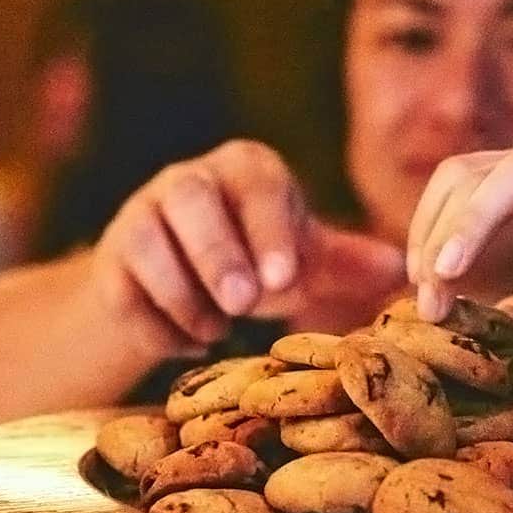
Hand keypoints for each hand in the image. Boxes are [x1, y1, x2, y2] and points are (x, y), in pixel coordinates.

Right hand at [91, 139, 405, 352]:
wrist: (177, 284)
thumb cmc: (253, 260)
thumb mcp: (301, 259)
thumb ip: (347, 261)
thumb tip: (404, 268)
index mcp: (243, 170)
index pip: (257, 182)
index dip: (269, 226)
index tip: (285, 276)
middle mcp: (186, 181)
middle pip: (190, 198)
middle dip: (218, 252)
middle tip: (245, 303)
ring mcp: (139, 216)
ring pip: (145, 241)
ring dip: (184, 294)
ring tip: (218, 329)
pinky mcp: (109, 262)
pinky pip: (123, 290)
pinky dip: (157, 324)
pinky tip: (188, 342)